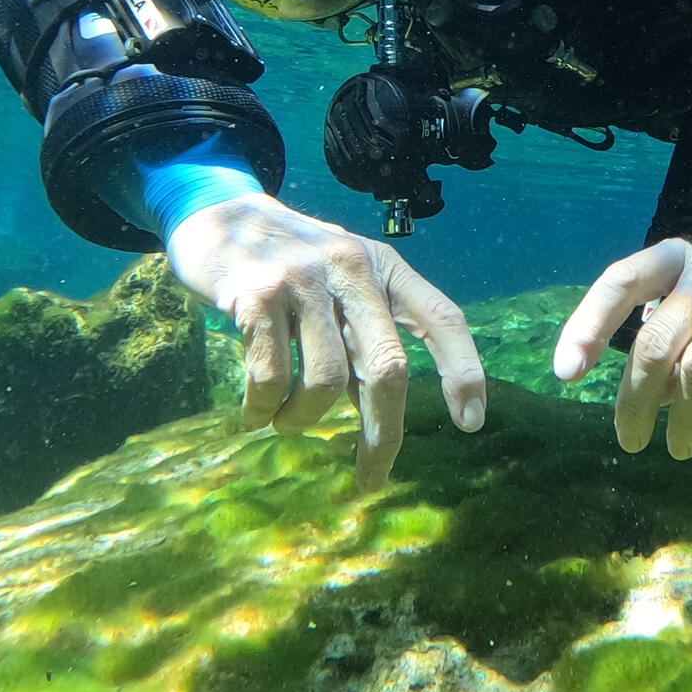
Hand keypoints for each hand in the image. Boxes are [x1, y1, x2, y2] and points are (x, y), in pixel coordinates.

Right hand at [165, 193, 485, 488]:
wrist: (219, 215)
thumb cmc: (292, 264)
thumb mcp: (344, 280)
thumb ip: (367, 334)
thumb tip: (383, 419)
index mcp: (384, 266)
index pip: (441, 317)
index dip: (463, 369)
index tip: (472, 421)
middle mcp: (352, 268)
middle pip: (387, 366)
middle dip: (382, 434)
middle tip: (372, 476)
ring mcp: (303, 279)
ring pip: (326, 380)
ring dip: (304, 419)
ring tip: (286, 422)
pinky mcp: (256, 294)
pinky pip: (270, 377)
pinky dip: (262, 409)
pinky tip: (256, 411)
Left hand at [554, 233, 691, 457]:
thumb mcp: (685, 286)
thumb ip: (660, 333)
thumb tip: (649, 398)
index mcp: (672, 256)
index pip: (621, 283)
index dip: (589, 326)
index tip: (566, 374)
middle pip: (657, 342)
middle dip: (636, 399)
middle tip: (630, 440)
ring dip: (685, 418)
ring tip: (679, 448)